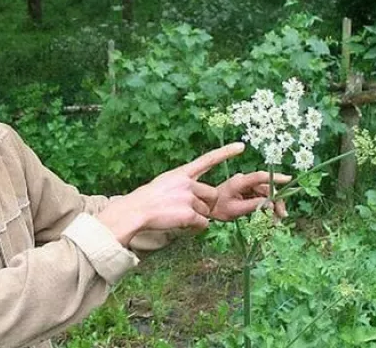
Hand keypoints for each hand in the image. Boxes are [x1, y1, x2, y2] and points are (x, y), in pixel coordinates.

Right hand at [97, 142, 253, 245]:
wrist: (134, 212)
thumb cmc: (145, 200)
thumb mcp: (163, 184)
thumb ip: (180, 186)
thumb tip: (192, 197)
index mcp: (180, 173)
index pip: (207, 160)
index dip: (225, 153)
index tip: (241, 146)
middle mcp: (187, 182)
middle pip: (211, 194)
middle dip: (206, 204)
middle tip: (189, 210)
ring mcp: (189, 197)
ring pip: (206, 210)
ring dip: (196, 216)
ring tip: (176, 216)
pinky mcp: (189, 213)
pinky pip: (203, 224)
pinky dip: (194, 227)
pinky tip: (180, 224)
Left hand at [210, 171, 289, 220]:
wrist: (208, 209)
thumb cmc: (219, 209)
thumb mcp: (236, 210)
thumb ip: (254, 206)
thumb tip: (271, 204)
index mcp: (239, 182)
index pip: (260, 177)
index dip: (275, 177)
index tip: (288, 179)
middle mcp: (244, 180)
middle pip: (266, 187)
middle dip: (277, 201)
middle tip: (282, 216)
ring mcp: (246, 185)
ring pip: (266, 193)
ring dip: (273, 206)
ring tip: (276, 221)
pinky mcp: (247, 190)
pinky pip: (261, 196)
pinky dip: (267, 206)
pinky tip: (271, 217)